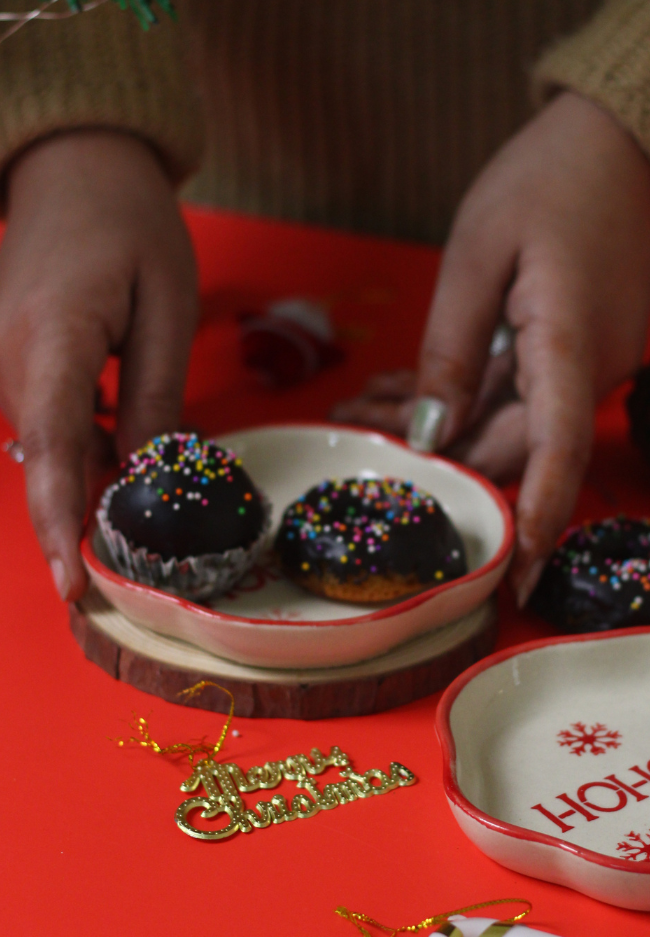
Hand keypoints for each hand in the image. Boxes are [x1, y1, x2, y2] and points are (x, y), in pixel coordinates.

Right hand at [0, 131, 197, 601]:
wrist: (74, 168)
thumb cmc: (131, 226)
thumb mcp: (166, 306)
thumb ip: (153, 393)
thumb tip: (149, 471)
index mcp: (50, 344)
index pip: (53, 455)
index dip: (62, 527)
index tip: (73, 587)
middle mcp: (11, 364)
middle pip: (49, 467)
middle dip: (89, 520)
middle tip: (145, 559)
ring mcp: (7, 365)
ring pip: (54, 451)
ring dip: (100, 480)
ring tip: (156, 491)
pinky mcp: (19, 365)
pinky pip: (56, 425)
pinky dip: (94, 446)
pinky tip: (136, 442)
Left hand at [334, 91, 649, 603]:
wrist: (619, 146)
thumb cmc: (545, 181)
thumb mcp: (477, 254)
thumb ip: (453, 350)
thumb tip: (436, 434)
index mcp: (569, 344)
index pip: (557, 450)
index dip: (541, 518)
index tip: (522, 580)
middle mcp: (591, 369)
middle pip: (514, 443)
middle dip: (440, 453)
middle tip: (358, 430)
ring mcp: (592, 362)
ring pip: (512, 419)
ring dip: (444, 421)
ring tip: (367, 404)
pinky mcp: (581, 350)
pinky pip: (523, 390)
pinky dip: (470, 392)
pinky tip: (412, 384)